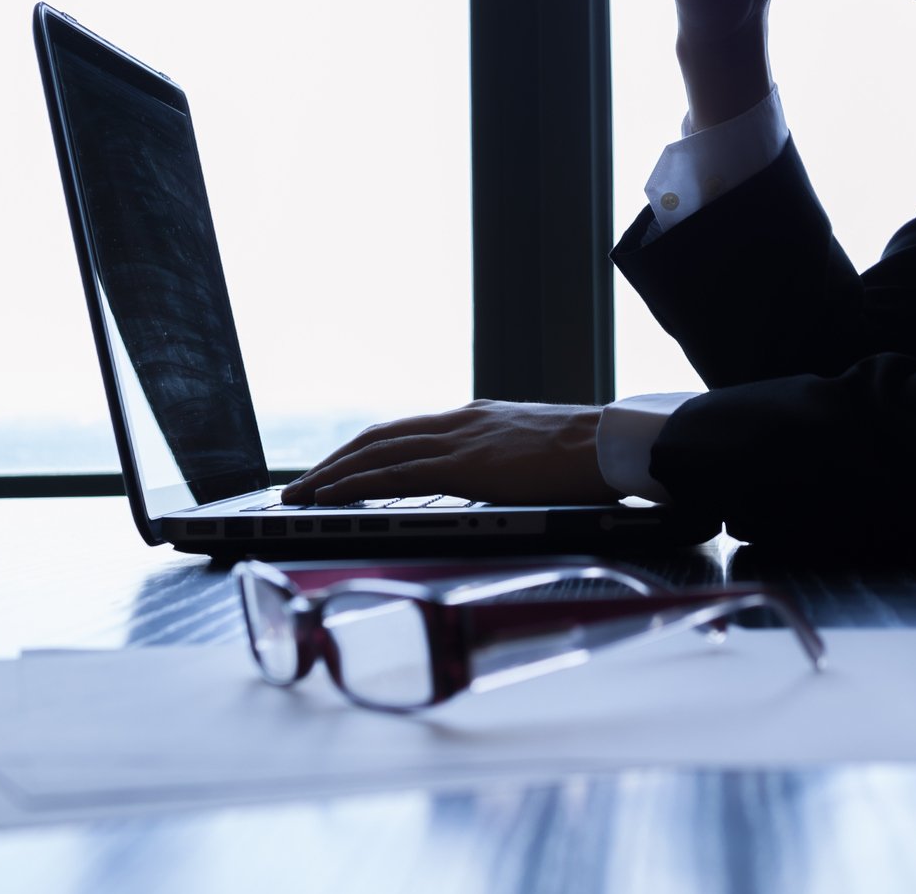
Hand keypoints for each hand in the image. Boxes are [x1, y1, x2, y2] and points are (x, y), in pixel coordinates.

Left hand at [281, 400, 617, 506]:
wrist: (615, 444)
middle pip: (378, 438)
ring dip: (332, 474)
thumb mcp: (534, 451)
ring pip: (376, 453)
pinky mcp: (464, 466)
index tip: (338, 468)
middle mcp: (459, 423)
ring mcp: (460, 441)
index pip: (404, 432)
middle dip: (335, 462)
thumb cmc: (589, 456)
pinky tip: (333, 496)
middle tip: (302, 486)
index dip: (364, 451)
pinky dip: (356, 483)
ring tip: (300, 496)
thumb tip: (494, 482)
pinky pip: (395, 474)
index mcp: (476, 420)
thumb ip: (505, 462)